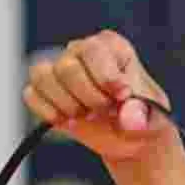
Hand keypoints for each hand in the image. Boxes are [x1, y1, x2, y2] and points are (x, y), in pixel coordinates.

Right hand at [24, 31, 175, 167]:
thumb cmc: (143, 118)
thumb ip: (142, 114)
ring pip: (43, 77)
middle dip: (89, 97)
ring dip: (68, 105)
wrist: (130, 138)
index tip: (122, 96)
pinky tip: (70, 121)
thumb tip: (129, 119)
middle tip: (106, 110)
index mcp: (111, 47)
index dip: (105, 76)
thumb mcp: (153, 117)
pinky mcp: (42, 90)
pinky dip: (49, 113)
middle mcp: (80, 51)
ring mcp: (58, 69)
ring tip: (88, 116)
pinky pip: (31, 95)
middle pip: (67, 68)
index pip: (94, 49)